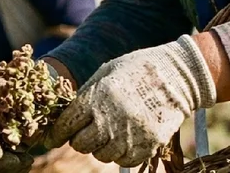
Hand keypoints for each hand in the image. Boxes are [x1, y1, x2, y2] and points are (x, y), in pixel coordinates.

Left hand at [44, 35, 216, 166]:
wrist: (177, 75)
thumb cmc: (138, 69)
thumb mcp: (107, 72)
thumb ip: (86, 94)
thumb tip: (64, 116)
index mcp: (98, 97)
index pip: (67, 125)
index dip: (56, 133)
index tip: (52, 138)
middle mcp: (111, 119)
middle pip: (81, 144)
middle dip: (79, 139)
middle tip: (85, 130)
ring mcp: (130, 135)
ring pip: (101, 155)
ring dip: (100, 146)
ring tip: (109, 131)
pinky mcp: (147, 146)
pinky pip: (123, 161)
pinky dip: (120, 153)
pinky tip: (125, 137)